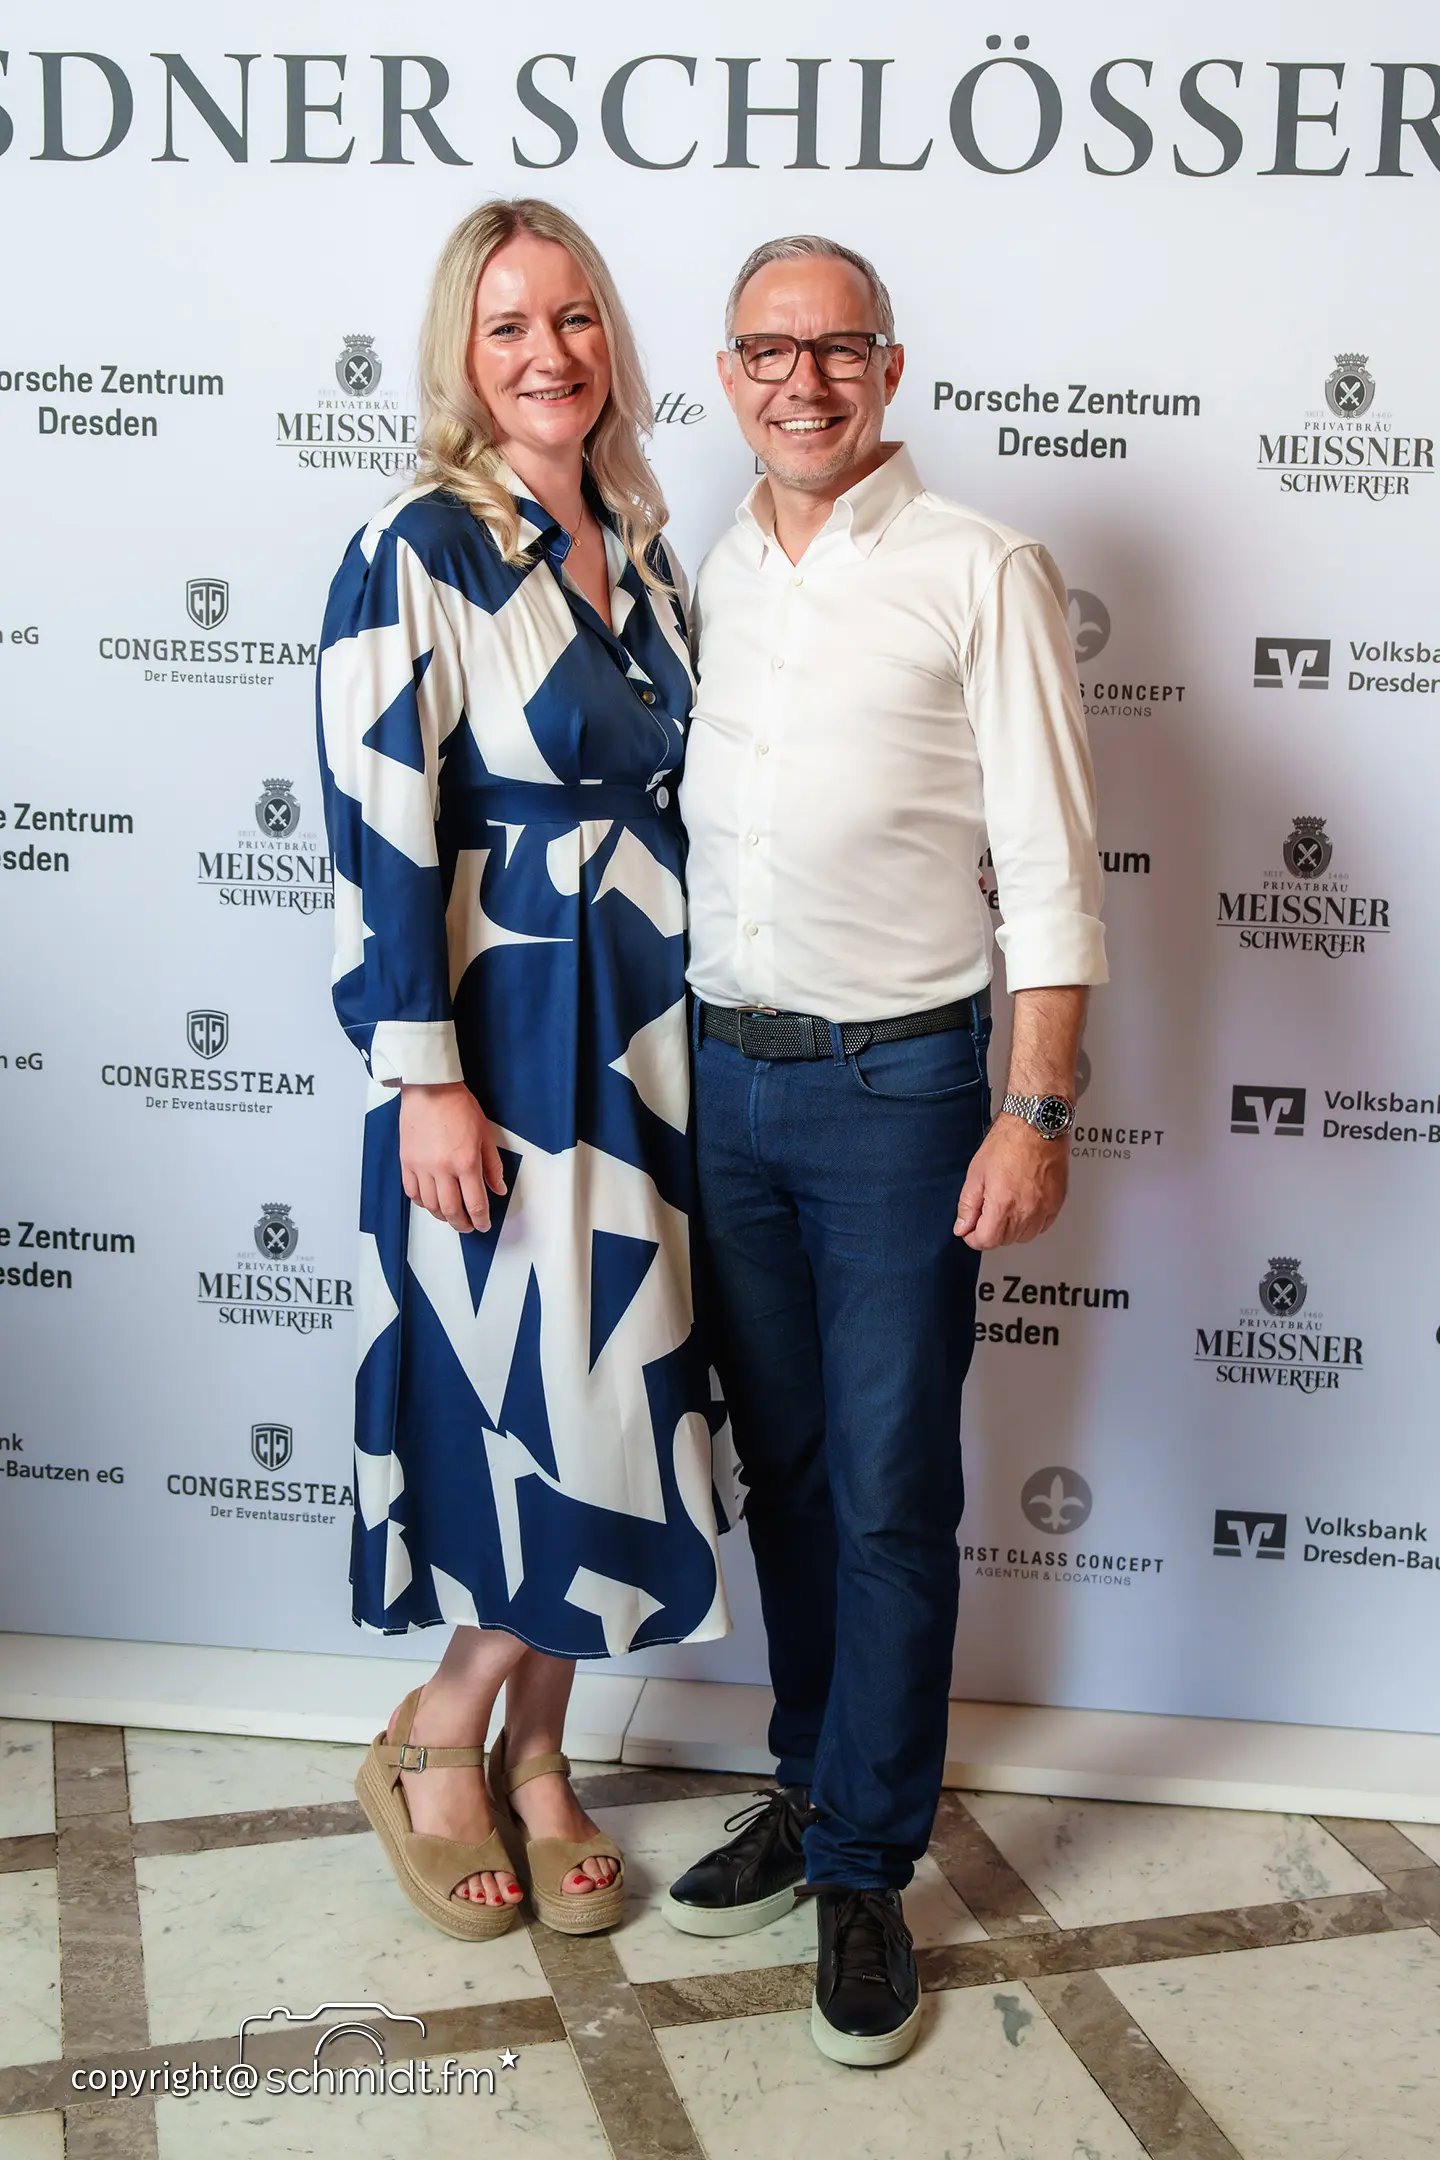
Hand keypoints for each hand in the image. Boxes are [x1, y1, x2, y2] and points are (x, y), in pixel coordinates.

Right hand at [399, 1082, 506, 1233]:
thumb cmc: (458, 1106)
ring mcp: (421, 1167)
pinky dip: (421, 1202)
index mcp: (465, 1162)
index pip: (475, 1203)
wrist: (429, 1089)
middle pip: (451, 1210)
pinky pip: (412, 1192)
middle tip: (468, 1226)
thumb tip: (498, 1189)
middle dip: (462, 1224)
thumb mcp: (485, 1134)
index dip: (481, 1219)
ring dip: (442, 1216)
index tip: (483, 1225)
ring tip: (451, 1216)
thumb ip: (492, 1166)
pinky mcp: (406, 1162)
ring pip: (430, 1205)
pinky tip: (430, 1201)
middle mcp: (442, 1169)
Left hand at [953, 1114, 1068, 1248]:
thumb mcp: (976, 1173)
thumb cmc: (1009, 1141)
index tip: (970, 1229)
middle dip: (991, 1231)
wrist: (1037, 1124)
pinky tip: (1023, 1206)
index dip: (973, 1237)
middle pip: (1005, 1240)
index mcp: (1004, 1204)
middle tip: (985, 1212)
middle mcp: (1027, 1210)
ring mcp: (1045, 1207)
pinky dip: (1032, 1222)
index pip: (987, 1241)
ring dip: (1012, 1229)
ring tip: (1005, 1207)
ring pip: (1025, 1236)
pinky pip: (1043, 1226)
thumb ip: (968, 1204)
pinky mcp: (1057, 1202)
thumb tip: (963, 1226)